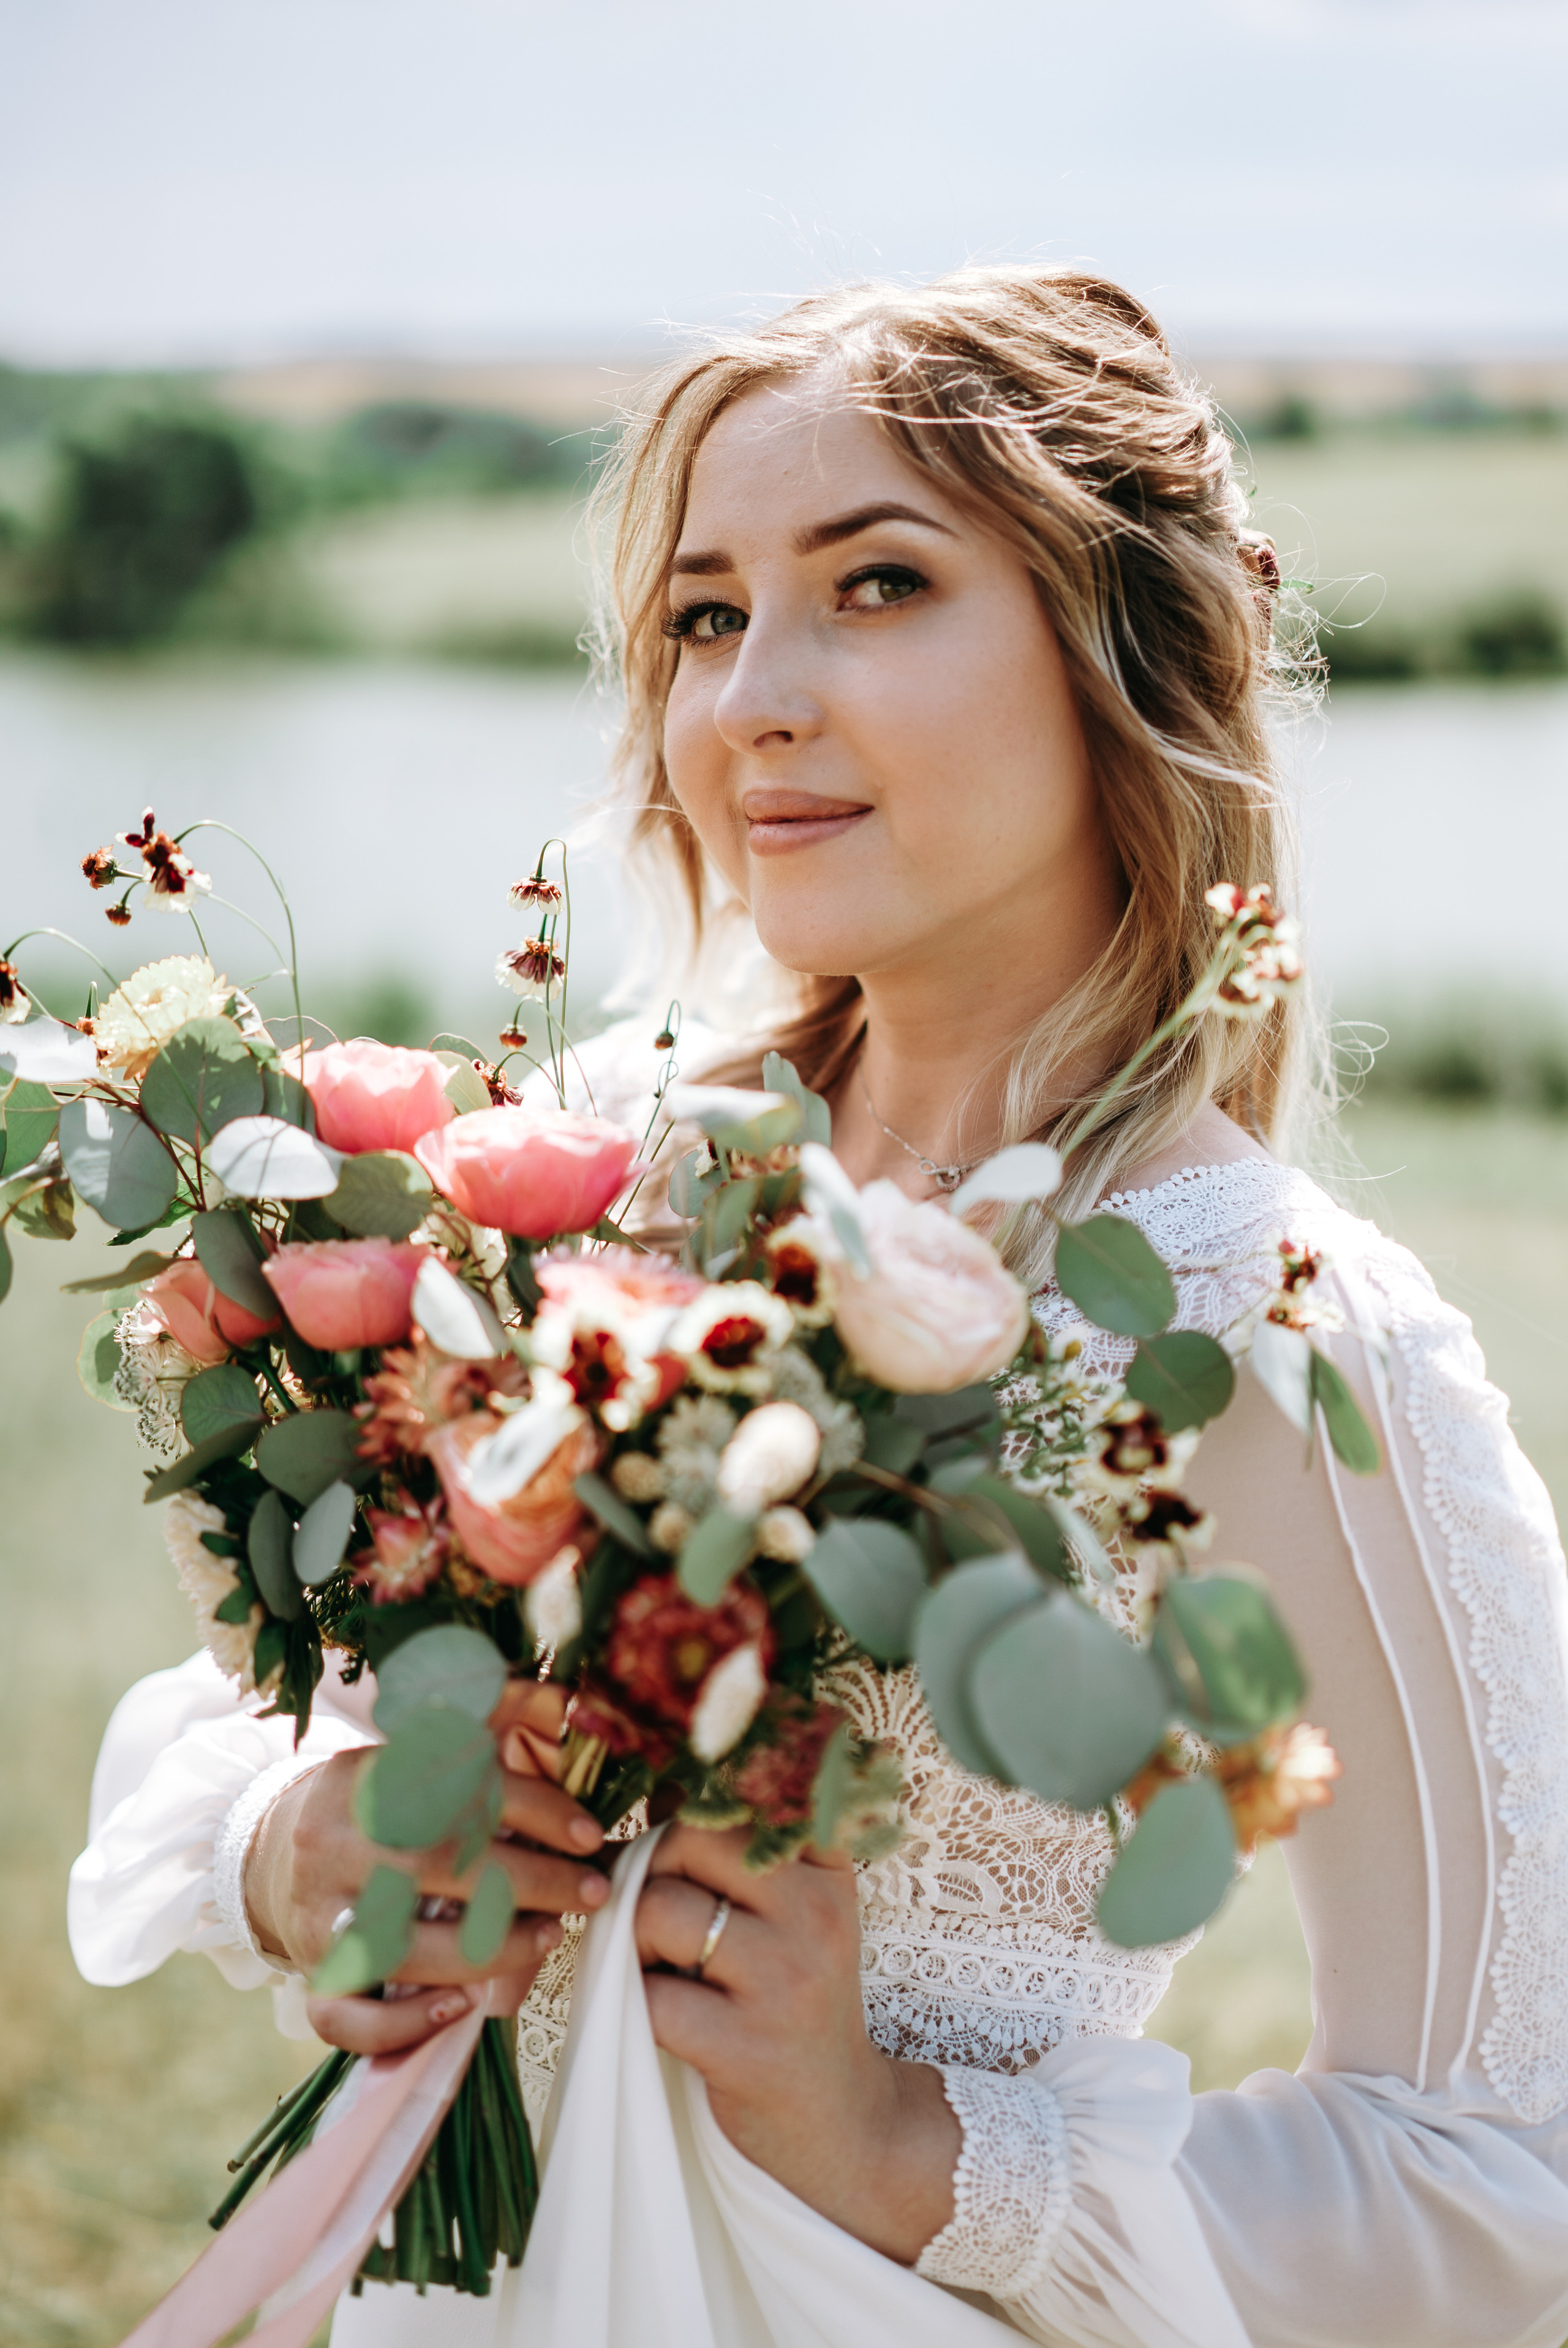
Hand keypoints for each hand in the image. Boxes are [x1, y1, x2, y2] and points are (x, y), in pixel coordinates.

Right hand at [245, 1681, 609, 2054]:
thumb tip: (564, 1703)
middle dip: (536, 1883)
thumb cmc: (375, 1807)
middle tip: (591, 1892)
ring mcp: (318, 1913)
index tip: (590, 1835)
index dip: (538, 1811)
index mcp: (368, 1778)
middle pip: (444, 1865)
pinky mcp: (310, 1973)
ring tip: (547, 1937)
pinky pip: (350, 2017)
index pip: (463, 1787)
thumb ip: (479, 1738)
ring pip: (407, 1947)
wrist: (271, 1849)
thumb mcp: (413, 1757)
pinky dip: (409, 2022)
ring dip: (494, 1951)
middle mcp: (337, 1842)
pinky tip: (462, 2005)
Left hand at [634, 1825, 957, 2264]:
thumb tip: (665, 1785)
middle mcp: (816, 1913)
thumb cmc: (794, 2002)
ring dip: (633, 1938)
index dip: (686, 1811)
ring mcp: (785, 1980)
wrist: (841, 2121)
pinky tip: (662, 2016)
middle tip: (651, 1913)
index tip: (672, 1842)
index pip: (742, 1795)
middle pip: (690, 1839)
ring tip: (656, 1965)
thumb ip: (735, 1849)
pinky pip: (653, 1996)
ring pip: (660, 1911)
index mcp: (827, 1869)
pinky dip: (636, 2002)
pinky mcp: (749, 2047)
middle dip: (647, 1869)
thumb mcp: (790, 1913)